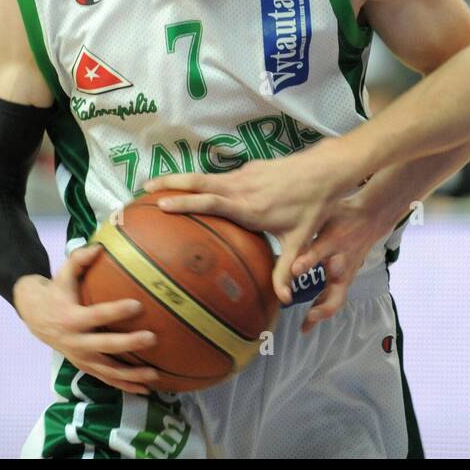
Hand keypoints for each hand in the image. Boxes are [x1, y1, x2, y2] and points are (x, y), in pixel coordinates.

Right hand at [13, 246, 159, 394]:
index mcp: (72, 318)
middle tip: (152, 338)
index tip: (137, 305)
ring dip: (131, 375)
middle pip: (105, 346)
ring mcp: (81, 358)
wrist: (35, 316)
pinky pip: (107, 380)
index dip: (115, 311)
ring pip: (108, 370)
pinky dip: (126, 387)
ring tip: (155, 375)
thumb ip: (80, 259)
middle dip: (128, 344)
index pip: (96, 316)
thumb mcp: (63, 273)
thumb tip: (100, 246)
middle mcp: (76, 342)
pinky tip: (147, 390)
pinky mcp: (85, 367)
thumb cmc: (57, 291)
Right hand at [145, 141, 358, 305]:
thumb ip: (285, 270)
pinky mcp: (249, 168)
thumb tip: (281, 301)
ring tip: (155, 186)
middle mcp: (242, 187)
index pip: (211, 202)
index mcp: (250, 206)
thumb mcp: (300, 241)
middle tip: (142, 189)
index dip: (185, 203)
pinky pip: (217, 175)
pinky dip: (198, 180)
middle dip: (169, 183)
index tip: (160, 204)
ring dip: (180, 179)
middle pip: (199, 182)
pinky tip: (190, 188)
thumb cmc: (314, 206)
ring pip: (205, 176)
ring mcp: (245, 174)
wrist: (327, 170)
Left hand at [284, 193, 391, 333]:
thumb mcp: (325, 213)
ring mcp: (346, 273)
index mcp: (333, 241)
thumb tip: (279, 225)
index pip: (318, 253)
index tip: (294, 269)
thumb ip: (307, 224)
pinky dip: (321, 309)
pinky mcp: (346, 279)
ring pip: (336, 299)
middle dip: (323, 306)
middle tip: (309, 316)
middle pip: (337, 289)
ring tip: (304, 328)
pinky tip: (308, 322)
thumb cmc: (342, 215)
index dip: (307, 261)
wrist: (370, 219)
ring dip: (320, 313)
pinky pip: (334, 298)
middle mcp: (341, 261)